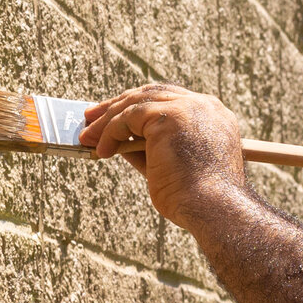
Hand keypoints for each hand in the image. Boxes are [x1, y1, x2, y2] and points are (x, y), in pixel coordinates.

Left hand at [78, 83, 250, 231]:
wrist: (214, 209)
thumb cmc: (198, 199)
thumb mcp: (172, 166)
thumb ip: (148, 149)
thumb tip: (118, 140)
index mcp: (213, 116)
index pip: (170, 100)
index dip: (141, 107)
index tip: (118, 116)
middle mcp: (204, 106)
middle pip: (152, 93)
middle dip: (118, 105)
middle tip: (92, 117)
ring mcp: (188, 107)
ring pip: (137, 102)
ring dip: (108, 120)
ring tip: (87, 136)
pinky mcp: (169, 116)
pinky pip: (129, 116)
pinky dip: (110, 131)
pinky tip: (102, 150)